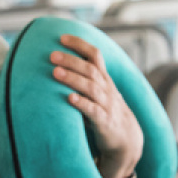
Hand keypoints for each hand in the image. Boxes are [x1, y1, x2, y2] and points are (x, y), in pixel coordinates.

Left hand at [50, 34, 142, 177]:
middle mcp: (106, 88)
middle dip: (71, 60)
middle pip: (89, 69)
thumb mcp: (97, 92)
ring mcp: (106, 104)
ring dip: (72, 79)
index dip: (80, 45)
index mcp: (104, 79)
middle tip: (52, 55)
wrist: (126, 139)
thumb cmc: (105, 112)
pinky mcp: (104, 121)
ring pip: (90, 88)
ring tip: (55, 73)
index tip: (62, 38)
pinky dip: (82, 103)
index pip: (95, 55)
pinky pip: (93, 110)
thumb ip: (83, 79)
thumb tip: (58, 65)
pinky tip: (70, 98)